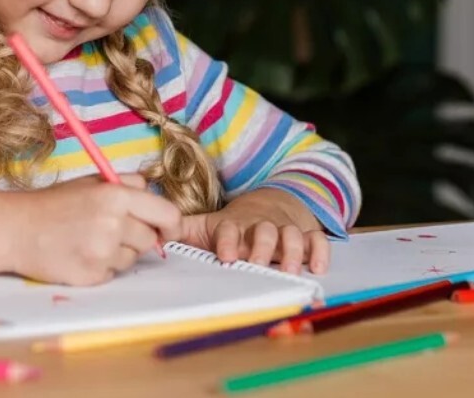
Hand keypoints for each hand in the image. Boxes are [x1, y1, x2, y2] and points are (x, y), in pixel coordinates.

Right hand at [11, 173, 182, 285]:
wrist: (16, 229)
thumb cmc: (54, 203)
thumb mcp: (91, 181)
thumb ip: (126, 184)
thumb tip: (153, 194)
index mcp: (116, 196)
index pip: (167, 214)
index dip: (171, 224)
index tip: (167, 229)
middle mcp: (113, 224)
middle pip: (150, 240)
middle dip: (137, 237)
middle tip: (111, 230)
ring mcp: (102, 252)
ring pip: (132, 259)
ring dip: (118, 253)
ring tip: (90, 241)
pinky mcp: (92, 276)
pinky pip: (112, 274)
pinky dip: (101, 267)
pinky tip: (81, 254)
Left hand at [182, 188, 329, 274]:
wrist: (269, 202)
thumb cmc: (233, 224)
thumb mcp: (207, 224)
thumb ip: (182, 230)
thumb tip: (154, 236)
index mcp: (234, 224)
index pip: (229, 228)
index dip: (228, 240)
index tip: (225, 257)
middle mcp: (260, 225)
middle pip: (263, 231)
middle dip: (261, 247)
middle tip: (258, 264)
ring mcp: (285, 228)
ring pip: (291, 235)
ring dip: (291, 251)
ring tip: (289, 270)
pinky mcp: (306, 234)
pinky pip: (317, 239)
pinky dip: (320, 252)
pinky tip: (318, 268)